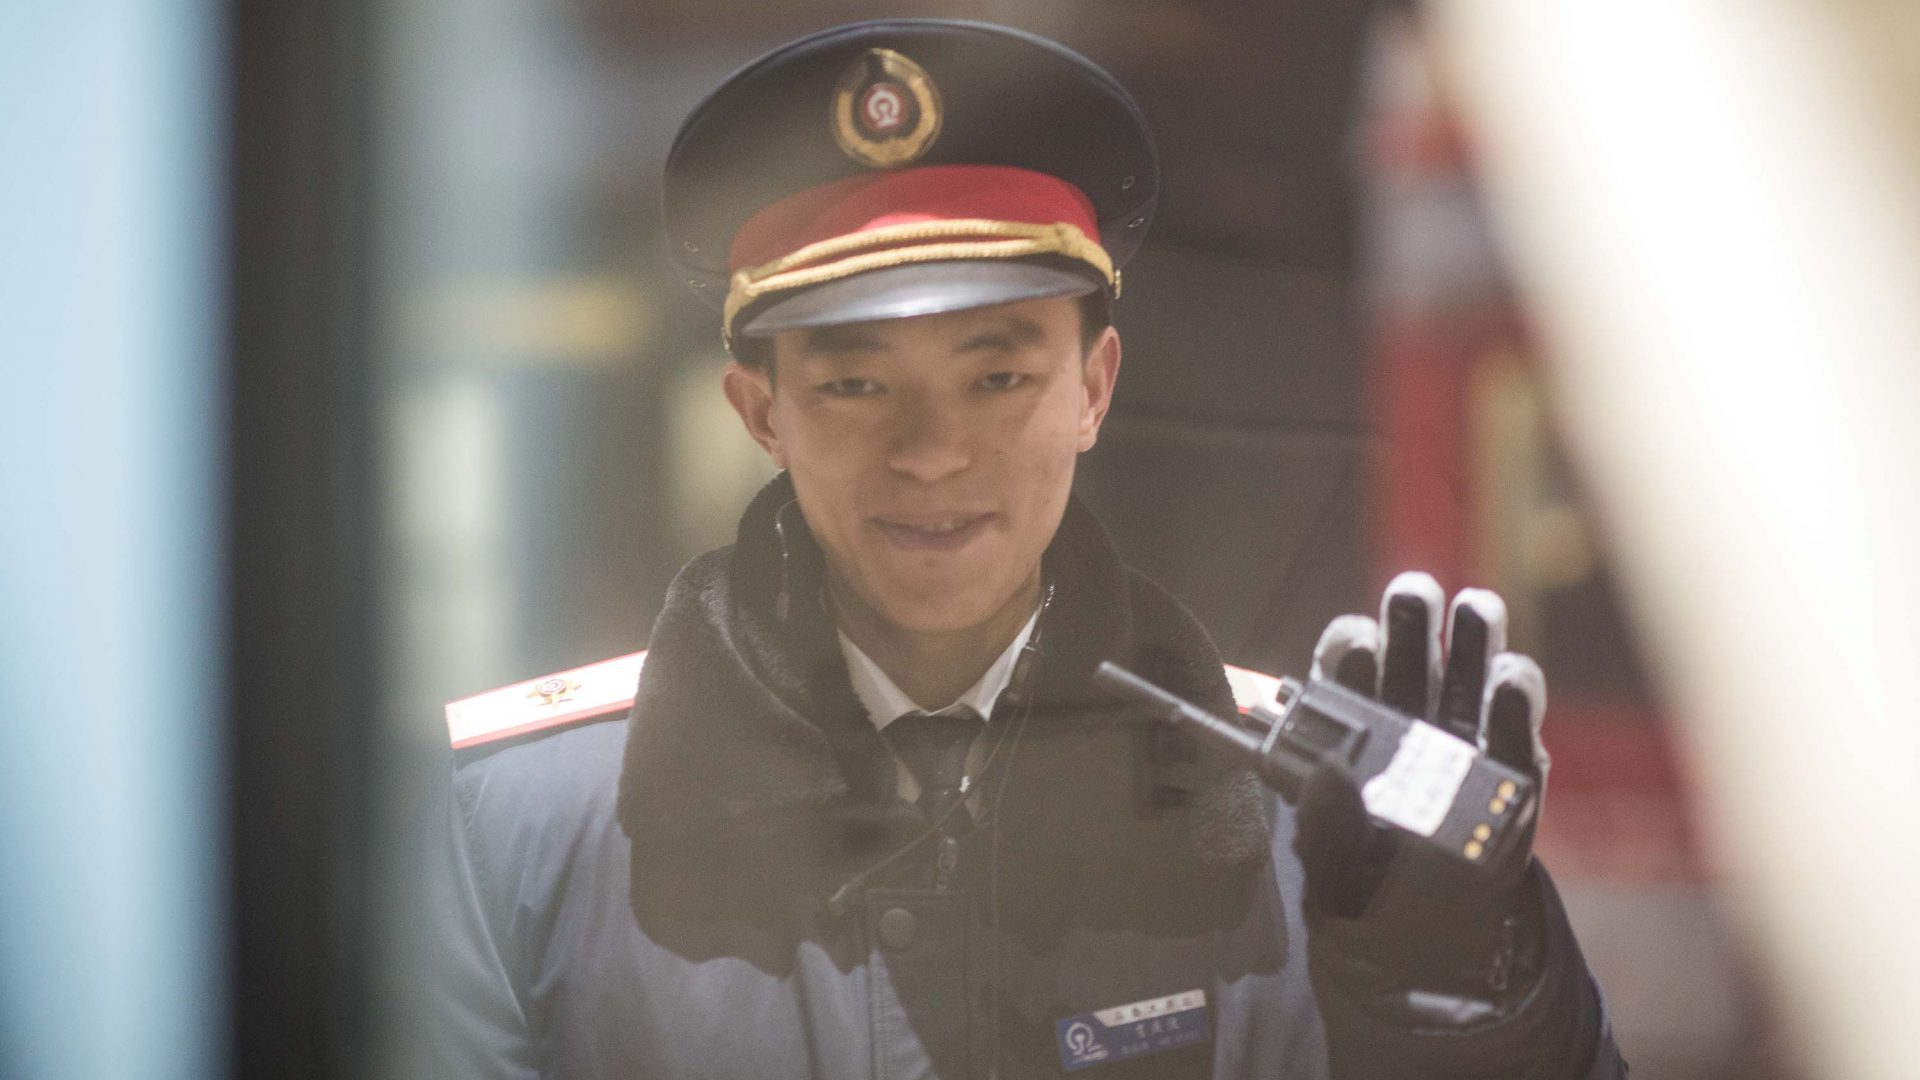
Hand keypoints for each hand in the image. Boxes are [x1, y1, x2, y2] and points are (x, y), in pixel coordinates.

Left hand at [1292, 572, 1550, 1008]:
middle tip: (1413, 593)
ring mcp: (1463, 731)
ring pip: (1466, 668)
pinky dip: (1516, 698)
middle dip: (1411, 616)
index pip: (1344, 671)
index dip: (1349, 650)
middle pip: (1407, 650)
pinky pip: (1516, 722)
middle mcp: (1405, 713)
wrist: (1433, 931)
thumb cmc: (1367, 885)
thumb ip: (1324, 826)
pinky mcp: (1514, 761)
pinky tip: (1511, 683)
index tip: (1359, 646)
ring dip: (1472, 634)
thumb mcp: (1332, 866)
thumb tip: (1327, 777)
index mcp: (1349, 725)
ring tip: (1476, 609)